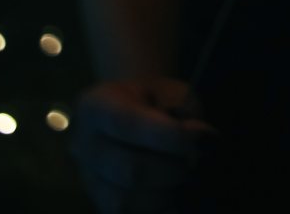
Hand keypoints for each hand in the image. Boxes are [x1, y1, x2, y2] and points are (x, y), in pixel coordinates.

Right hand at [72, 77, 216, 213]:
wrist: (129, 110)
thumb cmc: (154, 98)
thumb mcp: (169, 87)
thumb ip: (182, 105)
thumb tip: (198, 139)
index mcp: (95, 106)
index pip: (129, 124)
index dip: (172, 135)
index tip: (207, 136)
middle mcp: (82, 146)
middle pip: (129, 169)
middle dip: (174, 168)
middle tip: (199, 159)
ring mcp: (86, 180)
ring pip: (125, 201)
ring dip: (167, 193)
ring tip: (187, 176)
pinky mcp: (99, 204)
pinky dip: (159, 209)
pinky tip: (178, 197)